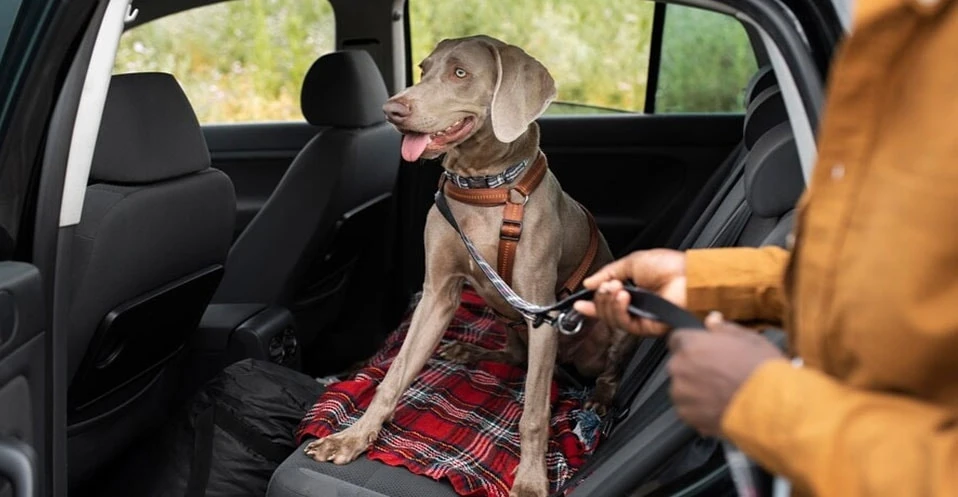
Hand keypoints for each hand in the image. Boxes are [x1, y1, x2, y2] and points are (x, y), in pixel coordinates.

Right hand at [573, 249, 686, 335]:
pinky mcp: (648, 327)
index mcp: (633, 290)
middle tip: (607, 285)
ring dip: (608, 303)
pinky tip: (623, 298)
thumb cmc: (670, 266)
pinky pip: (625, 324)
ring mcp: (641, 317)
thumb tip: (588, 283)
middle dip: (601, 298)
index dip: (592, 304)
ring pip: (613, 319)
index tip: (579, 303)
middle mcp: (636, 306)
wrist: (689, 275)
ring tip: (617, 288)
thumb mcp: (632, 262)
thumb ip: (608, 272)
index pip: (607, 302)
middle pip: (606, 312)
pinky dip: (619, 311)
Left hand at [667, 312, 784, 436]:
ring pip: (681, 388)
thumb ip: (724, 328)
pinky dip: (699, 409)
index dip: (691, 344)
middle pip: (679, 364)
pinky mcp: (687, 416)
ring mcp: (681, 393)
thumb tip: (711, 320)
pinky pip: (687, 409)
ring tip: (721, 394)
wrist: (771, 407)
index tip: (703, 351)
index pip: (677, 339)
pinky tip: (720, 407)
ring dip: (694, 389)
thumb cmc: (762, 370)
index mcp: (691, 344)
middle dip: (693, 367)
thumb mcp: (750, 339)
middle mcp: (680, 367)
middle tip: (719, 374)